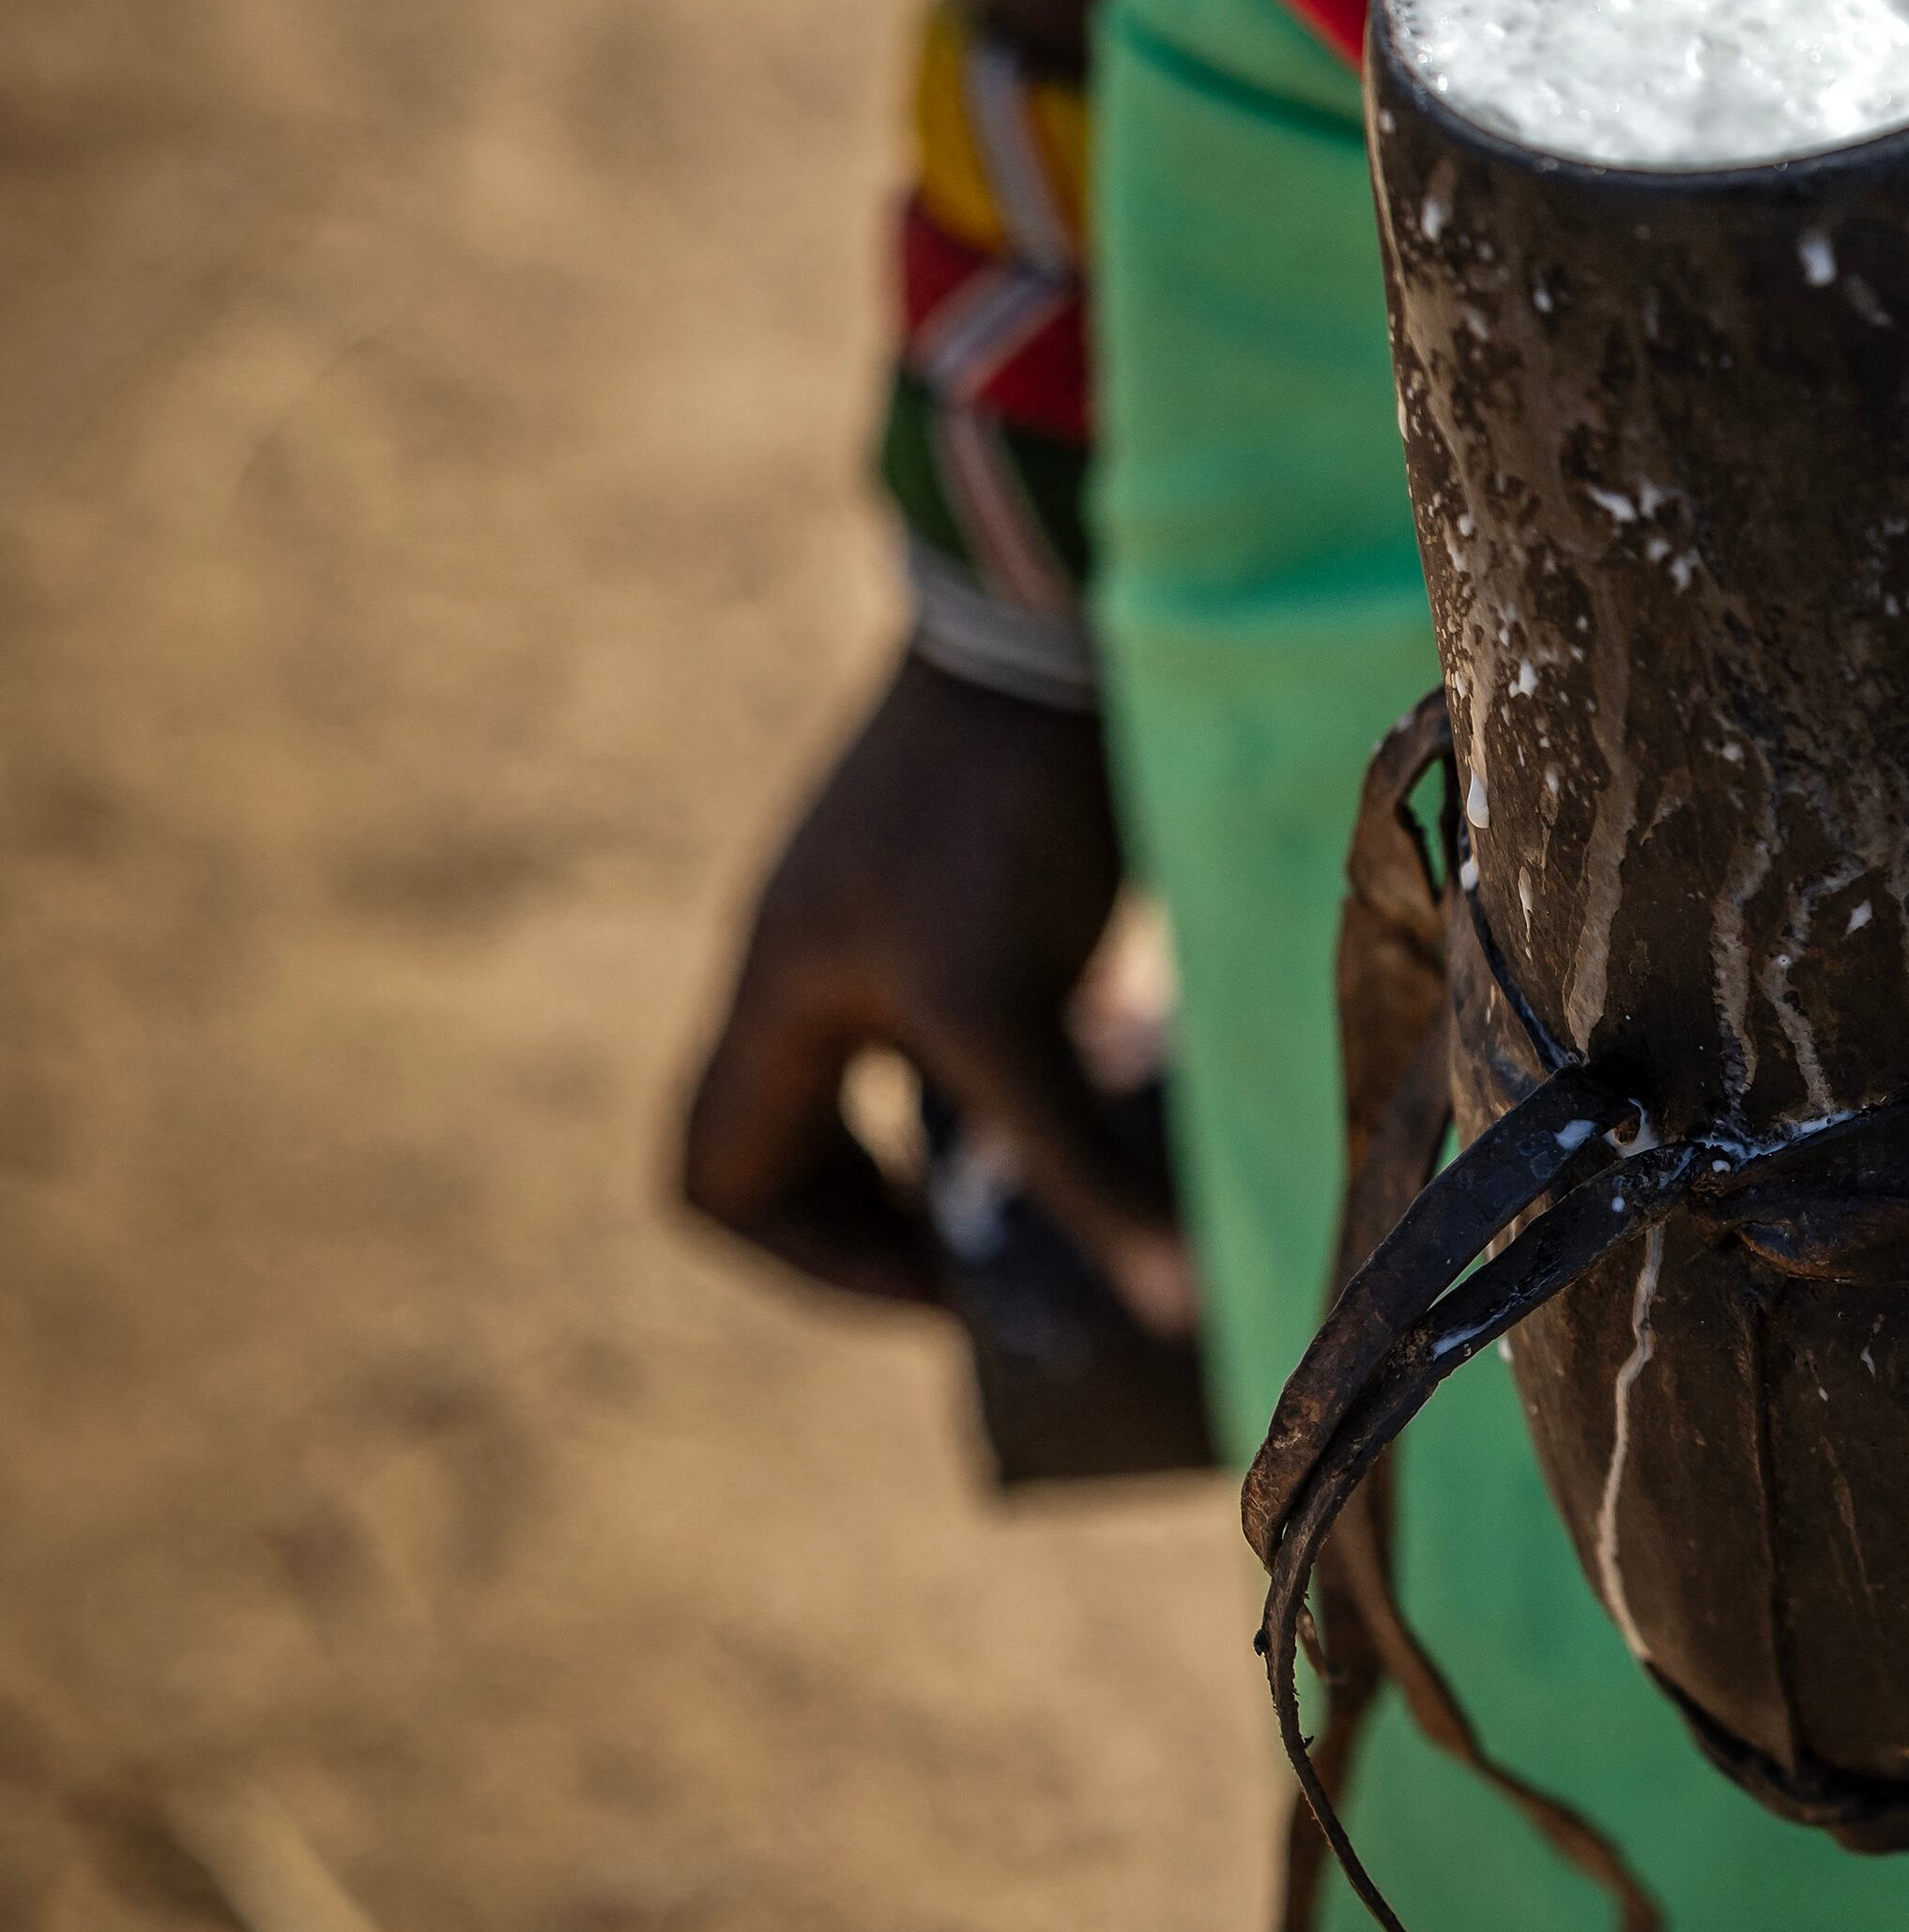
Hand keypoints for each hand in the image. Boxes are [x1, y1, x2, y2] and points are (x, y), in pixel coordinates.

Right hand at [679, 651, 1194, 1332]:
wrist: (1057, 630)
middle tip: (999, 1256)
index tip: (942, 1279)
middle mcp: (812, 965)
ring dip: (960, 1149)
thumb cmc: (1006, 809)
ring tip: (1066, 1182)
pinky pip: (958, 1019)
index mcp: (780, 999)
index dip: (812, 1258)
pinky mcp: (971, 884)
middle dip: (881, 1219)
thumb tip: (1169, 1301)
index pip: (717, 1180)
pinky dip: (1023, 1070)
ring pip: (884, 1083)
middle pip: (790, 1145)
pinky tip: (1117, 1070)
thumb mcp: (1020, 1008)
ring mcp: (887, 921)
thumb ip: (1069, 1162)